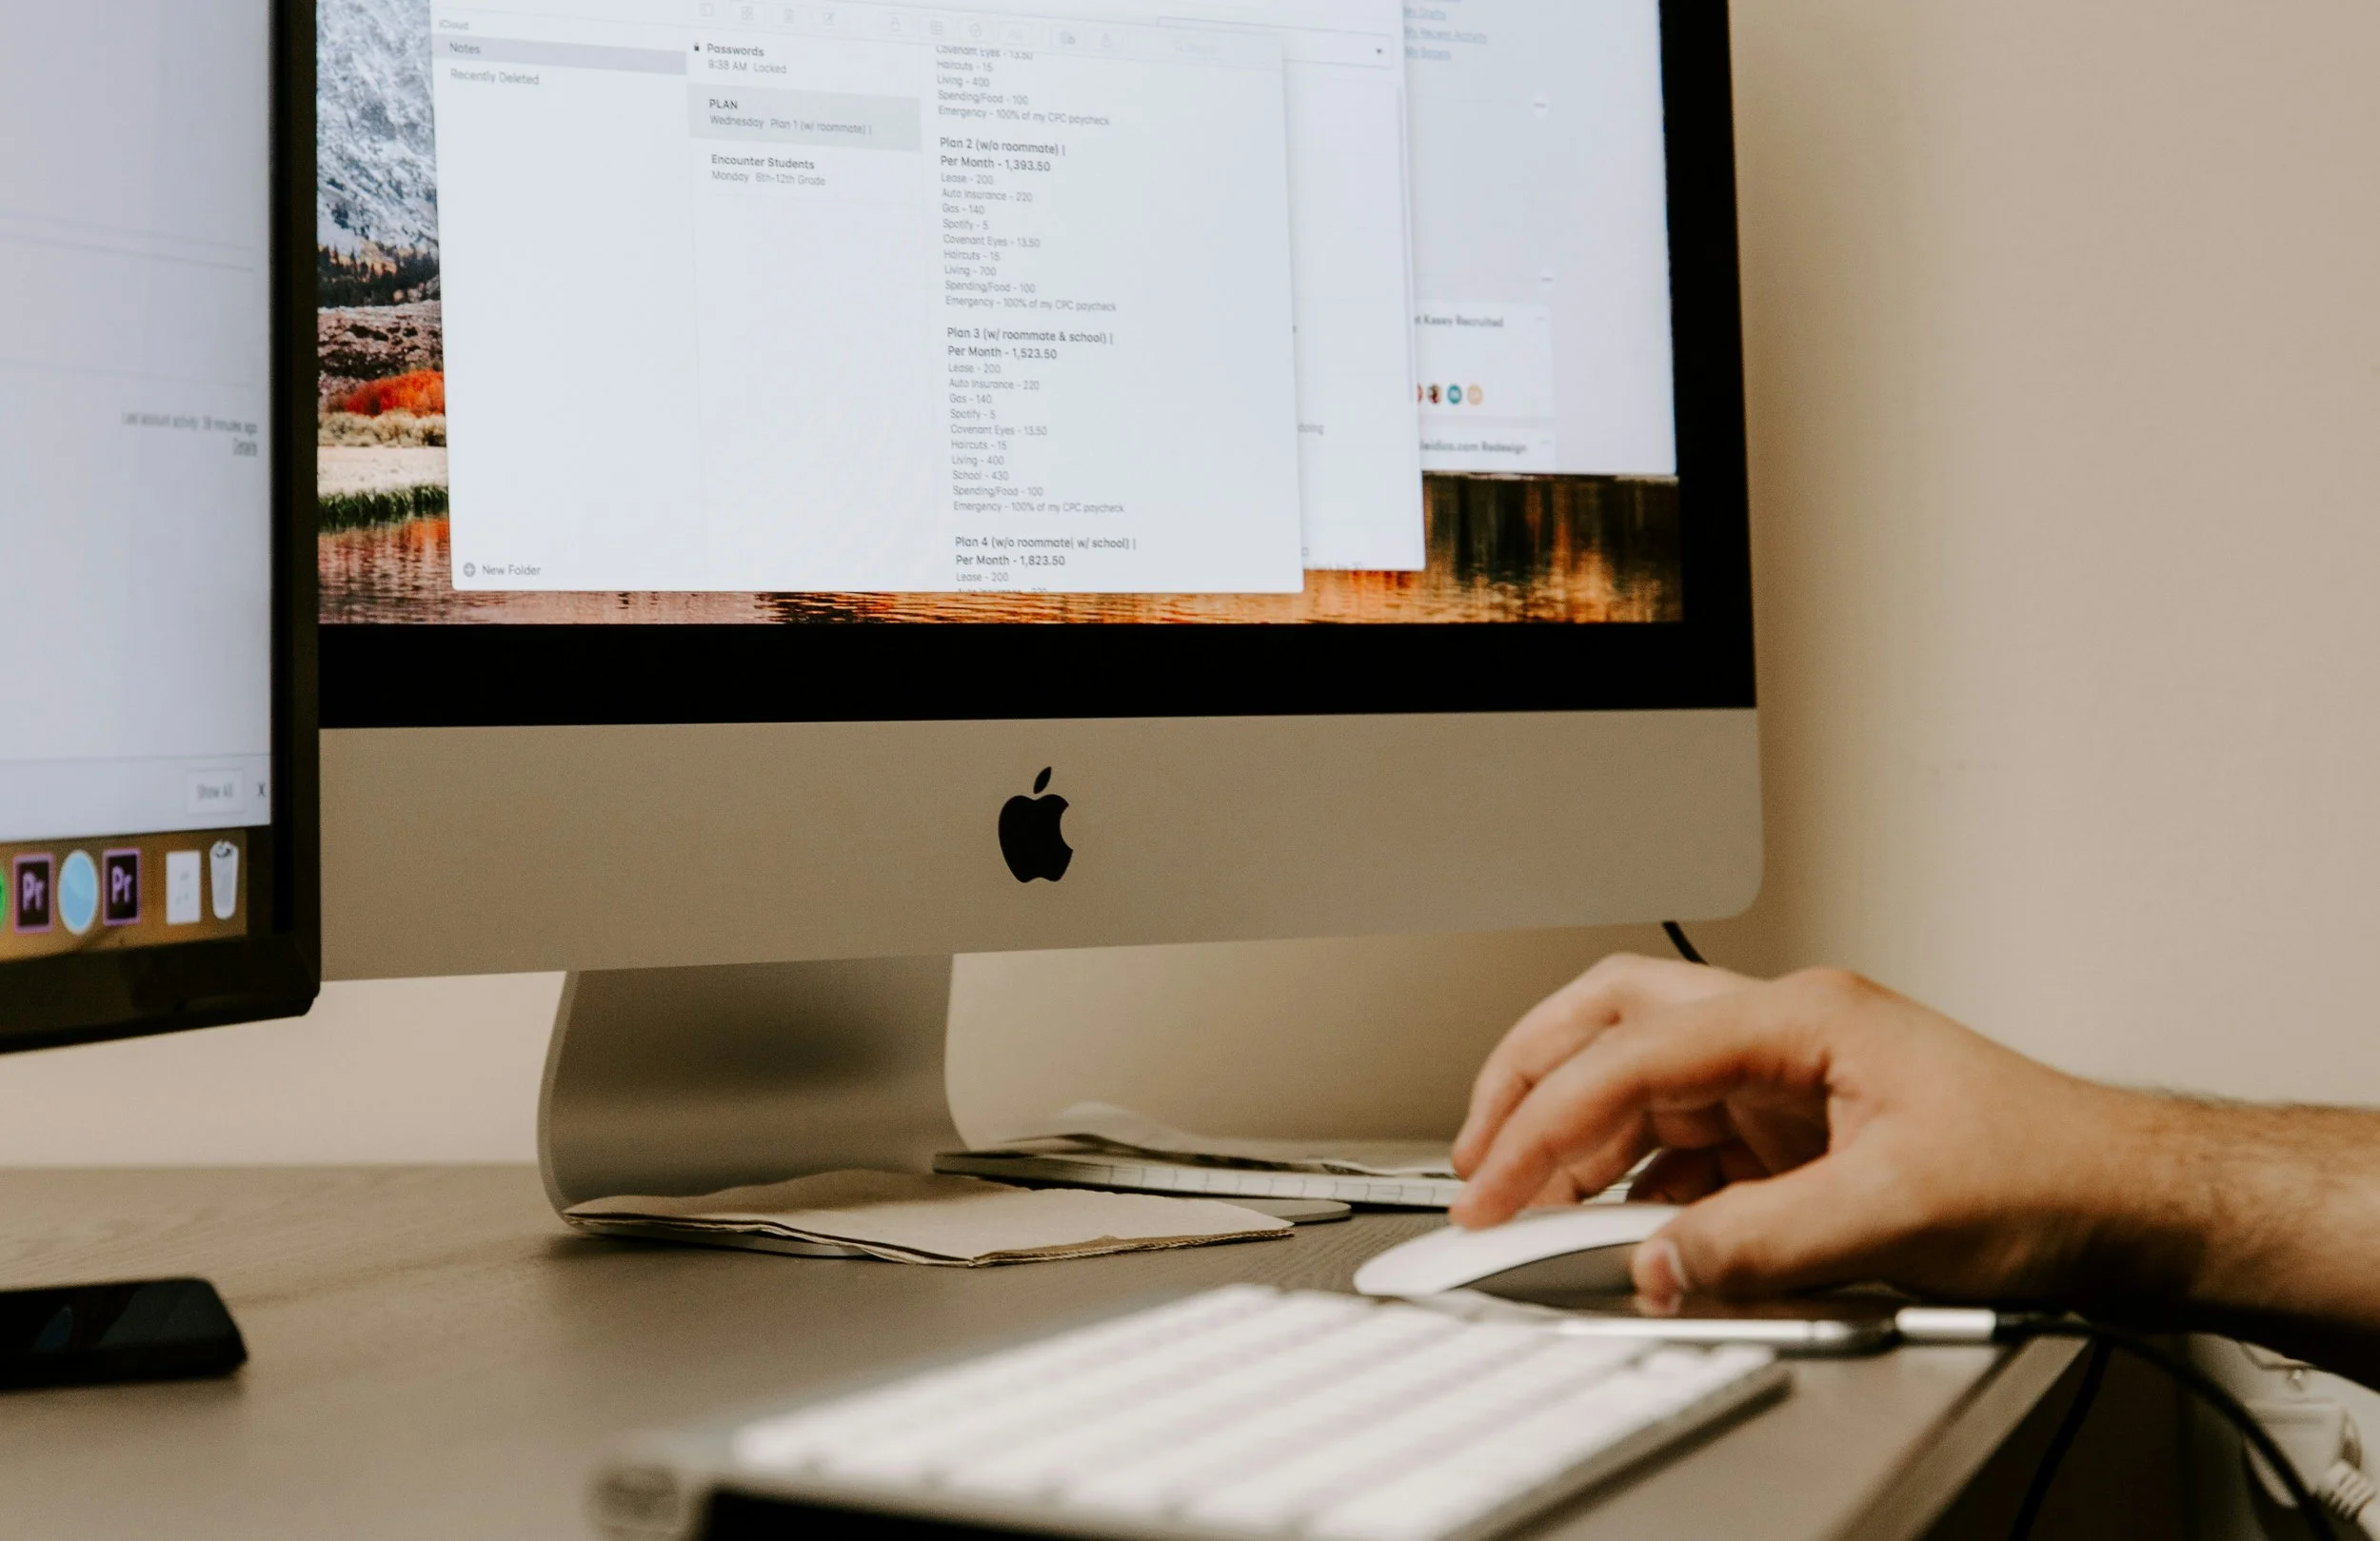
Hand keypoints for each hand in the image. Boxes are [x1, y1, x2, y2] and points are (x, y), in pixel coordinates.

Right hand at [1451, 958, 2165, 1309]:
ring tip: (1526, 1197)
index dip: (1547, 1121)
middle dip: (1529, 1081)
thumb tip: (1655, 1263)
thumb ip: (1759, 1242)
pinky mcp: (1797, 1133)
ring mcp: (1787, 1080)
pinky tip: (1616, 1222)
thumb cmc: (2050, 1173)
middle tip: (1477, 1156)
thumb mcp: (1895, 1215)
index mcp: (1802, 1020)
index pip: (1632, 1054)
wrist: (2132, 1202)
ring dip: (1575, 1133)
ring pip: (1639, 1080)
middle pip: (1613, 1024)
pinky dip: (1632, 1179)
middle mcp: (1784, 1034)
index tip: (1498, 1185)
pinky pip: (1683, 1141)